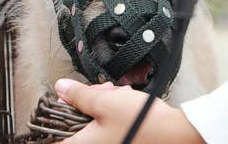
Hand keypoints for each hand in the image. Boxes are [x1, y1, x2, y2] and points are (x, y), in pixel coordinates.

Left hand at [54, 79, 205, 143]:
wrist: (176, 134)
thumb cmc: (141, 123)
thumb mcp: (104, 101)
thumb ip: (78, 95)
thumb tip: (61, 88)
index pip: (53, 140)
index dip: (51, 122)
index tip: (55, 109)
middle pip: (75, 124)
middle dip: (85, 103)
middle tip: (98, 91)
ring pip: (93, 122)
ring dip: (102, 104)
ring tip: (118, 94)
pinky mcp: (122, 140)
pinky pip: (108, 126)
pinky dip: (113, 112)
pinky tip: (125, 101)